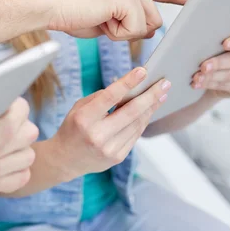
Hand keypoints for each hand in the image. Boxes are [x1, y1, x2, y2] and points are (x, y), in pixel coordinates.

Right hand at [50, 0, 190, 39]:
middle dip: (132, 32)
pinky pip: (134, 30)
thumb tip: (150, 32)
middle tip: (104, 21)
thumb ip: (128, 22)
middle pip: (154, 22)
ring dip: (123, 33)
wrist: (52, 6)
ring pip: (146, 27)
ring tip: (100, 19)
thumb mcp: (107, 20)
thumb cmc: (72, 13)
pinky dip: (116, 34)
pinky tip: (99, 19)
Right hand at [50, 68, 170, 180]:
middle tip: (164, 83)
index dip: (128, 82)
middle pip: (131, 112)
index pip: (110, 97)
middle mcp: (97, 135)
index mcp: (84, 119)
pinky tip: (149, 110)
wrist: (65, 159)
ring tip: (161, 95)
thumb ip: (101, 97)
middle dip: (150, 96)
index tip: (143, 71)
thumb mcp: (79, 107)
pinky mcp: (118, 157)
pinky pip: (136, 135)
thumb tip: (128, 88)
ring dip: (151, 108)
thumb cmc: (72, 128)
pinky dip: (143, 120)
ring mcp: (109, 148)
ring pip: (137, 124)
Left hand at [191, 32, 229, 98]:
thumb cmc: (219, 47)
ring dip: (211, 77)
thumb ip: (217, 38)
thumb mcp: (220, 41)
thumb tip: (201, 39)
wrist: (219, 66)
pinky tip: (199, 84)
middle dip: (218, 63)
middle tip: (203, 67)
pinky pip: (227, 86)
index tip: (224, 44)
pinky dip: (210, 84)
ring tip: (197, 77)